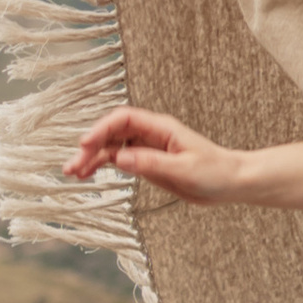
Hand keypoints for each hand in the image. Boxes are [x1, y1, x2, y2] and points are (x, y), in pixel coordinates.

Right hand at [64, 106, 246, 202]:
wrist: (230, 183)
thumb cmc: (215, 172)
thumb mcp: (184, 170)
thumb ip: (151, 163)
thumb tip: (121, 157)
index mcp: (161, 128)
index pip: (123, 120)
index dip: (102, 129)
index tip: (85, 143)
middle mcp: (151, 135)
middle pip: (112, 133)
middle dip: (90, 146)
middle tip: (72, 165)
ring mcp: (147, 148)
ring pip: (112, 147)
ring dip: (91, 158)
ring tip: (72, 173)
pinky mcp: (147, 163)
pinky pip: (119, 160)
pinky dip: (102, 166)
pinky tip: (87, 175)